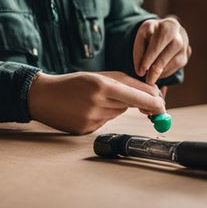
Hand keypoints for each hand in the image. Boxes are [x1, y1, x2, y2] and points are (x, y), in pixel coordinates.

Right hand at [27, 71, 164, 134]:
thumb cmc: (74, 83)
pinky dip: (103, 116)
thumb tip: (152, 94)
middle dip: (137, 104)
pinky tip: (87, 110)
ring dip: (116, 107)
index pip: (136, 97)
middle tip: (145, 105)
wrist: (43, 96)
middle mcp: (97, 104)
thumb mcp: (98, 76)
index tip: (163, 106)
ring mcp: (91, 119)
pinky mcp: (85, 131)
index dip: (152, 102)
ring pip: (117, 114)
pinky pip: (105, 123)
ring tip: (96, 100)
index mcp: (101, 86)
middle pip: (129, 106)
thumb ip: (126, 83)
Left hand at [133, 17, 190, 85]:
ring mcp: (184, 47)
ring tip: (149, 76)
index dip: (148, 59)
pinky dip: (164, 73)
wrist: (168, 29)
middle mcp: (179, 36)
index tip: (140, 71)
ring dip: (159, 73)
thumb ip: (139, 51)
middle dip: (155, 70)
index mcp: (168, 27)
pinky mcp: (185, 57)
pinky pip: (174, 69)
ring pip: (171, 65)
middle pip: (166, 57)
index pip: (157, 45)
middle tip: (146, 80)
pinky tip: (157, 71)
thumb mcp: (143, 35)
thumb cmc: (153, 32)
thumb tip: (141, 71)